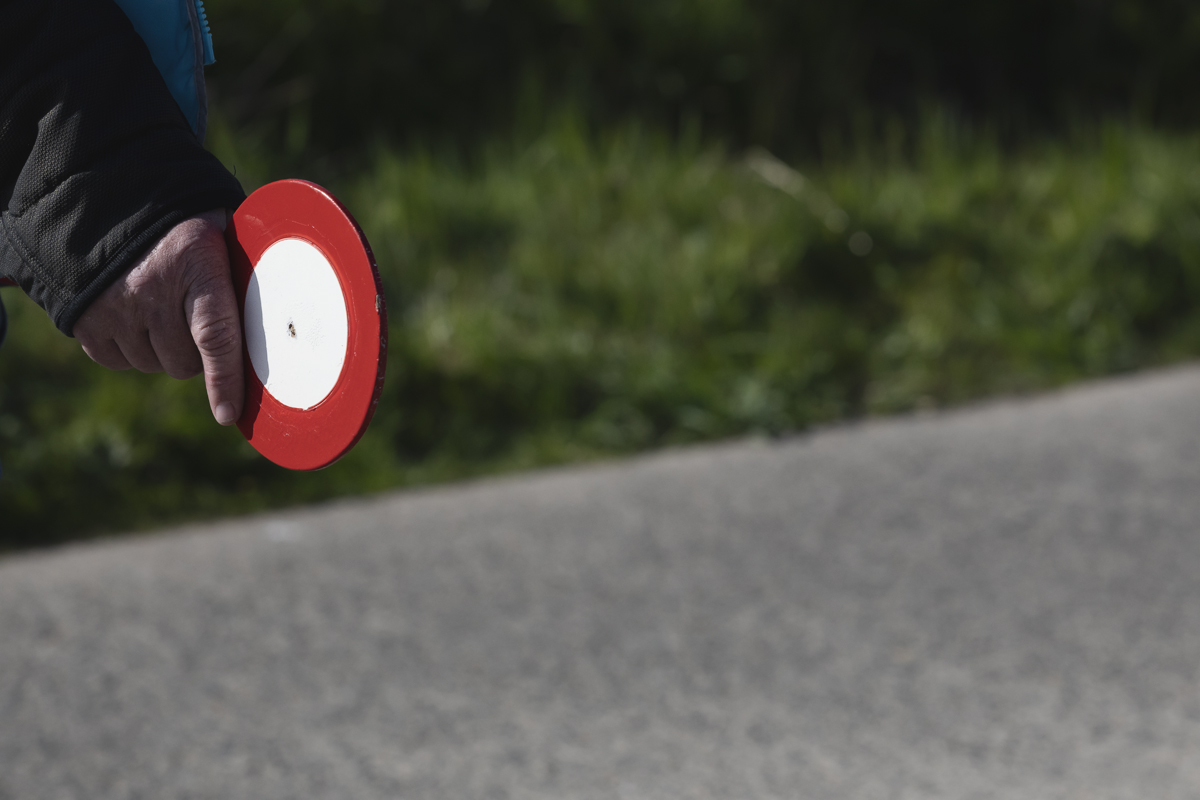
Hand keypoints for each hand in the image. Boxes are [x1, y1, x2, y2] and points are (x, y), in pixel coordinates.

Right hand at [73, 209, 243, 425]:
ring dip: (164, 350)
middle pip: (184, 363)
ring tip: (165, 309)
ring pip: (153, 365)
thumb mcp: (222, 233)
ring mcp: (112, 305)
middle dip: (196, 354)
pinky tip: (137, 318)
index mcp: (195, 263)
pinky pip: (117, 361)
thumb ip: (244, 275)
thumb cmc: (183, 218)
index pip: (216, 336)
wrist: (109, 193)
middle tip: (196, 318)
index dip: (224, 380)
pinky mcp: (83, 317)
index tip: (229, 414)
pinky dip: (131, 350)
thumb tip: (282, 320)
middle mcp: (150, 289)